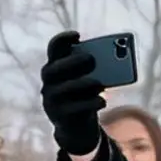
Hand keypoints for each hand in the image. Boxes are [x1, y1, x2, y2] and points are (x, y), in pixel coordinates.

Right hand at [41, 31, 105, 156]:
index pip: (53, 49)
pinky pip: (73, 108)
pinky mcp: (59, 116)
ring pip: (62, 89)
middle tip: (90, 59)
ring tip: (98, 83)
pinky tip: (102, 101)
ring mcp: (50, 100)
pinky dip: (89, 104)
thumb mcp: (88, 78)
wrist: (78, 125)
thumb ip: (95, 68)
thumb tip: (112, 63)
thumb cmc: (85, 95)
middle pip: (53, 69)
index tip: (77, 35)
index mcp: (55, 67)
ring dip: (82, 83)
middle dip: (71, 62)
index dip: (62, 40)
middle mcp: (48, 83)